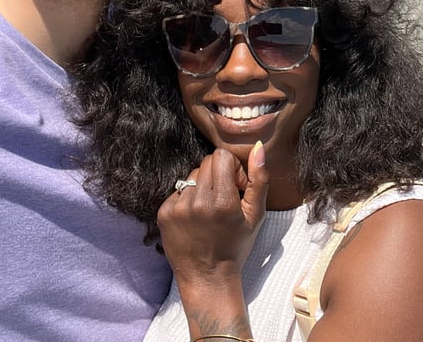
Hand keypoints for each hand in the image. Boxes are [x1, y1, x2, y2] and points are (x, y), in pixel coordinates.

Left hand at [157, 142, 268, 298]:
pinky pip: (179, 190)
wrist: (207, 277)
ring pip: (193, 175)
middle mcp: (197, 202)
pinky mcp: (164, 213)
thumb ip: (259, 179)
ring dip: (203, 186)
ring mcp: (177, 208)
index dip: (233, 168)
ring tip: (209, 210)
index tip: (236, 188)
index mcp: (222, 201)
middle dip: (218, 174)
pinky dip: (189, 198)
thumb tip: (257, 146)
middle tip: (224, 198)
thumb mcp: (256, 215)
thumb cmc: (236, 245)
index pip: (221, 156)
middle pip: (207, 162)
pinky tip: (196, 218)